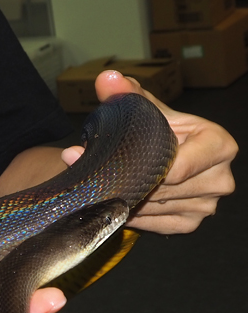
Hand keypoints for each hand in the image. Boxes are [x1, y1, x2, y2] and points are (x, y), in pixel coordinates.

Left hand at [61, 70, 236, 233]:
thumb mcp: (148, 111)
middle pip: (164, 190)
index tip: (120, 163)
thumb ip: (128, 95)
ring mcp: (207, 205)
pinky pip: (155, 224)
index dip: (145, 169)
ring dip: (126, 200)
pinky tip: (122, 202)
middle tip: (101, 175)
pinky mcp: (190, 223)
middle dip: (129, 182)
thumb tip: (106, 80)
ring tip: (108, 186)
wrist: (162, 155)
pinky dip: (133, 215)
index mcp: (219, 145)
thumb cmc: (161, 131)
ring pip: (156, 208)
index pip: (178, 168)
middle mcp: (220, 178)